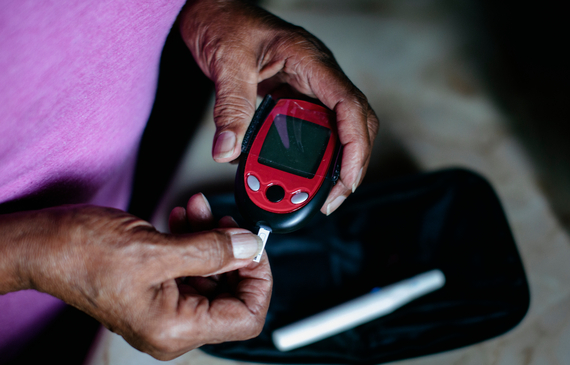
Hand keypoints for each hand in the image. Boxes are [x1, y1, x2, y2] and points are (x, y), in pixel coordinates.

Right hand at [0, 202, 268, 359]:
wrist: (44, 244)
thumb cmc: (81, 253)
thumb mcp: (156, 249)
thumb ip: (211, 250)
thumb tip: (249, 248)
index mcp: (175, 328)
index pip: (245, 317)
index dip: (258, 280)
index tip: (255, 247)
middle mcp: (172, 325)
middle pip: (230, 293)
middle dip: (233, 252)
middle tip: (229, 224)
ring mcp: (165, 306)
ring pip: (212, 273)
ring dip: (212, 238)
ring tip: (200, 211)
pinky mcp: (157, 287)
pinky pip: (190, 265)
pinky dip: (194, 239)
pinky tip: (186, 218)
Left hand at [179, 0, 378, 214]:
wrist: (212, 10)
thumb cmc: (226, 22)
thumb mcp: (227, 63)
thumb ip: (230, 107)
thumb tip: (228, 150)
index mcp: (312, 62)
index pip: (351, 107)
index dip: (356, 148)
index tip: (346, 180)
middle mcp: (317, 77)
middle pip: (353, 126)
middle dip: (349, 165)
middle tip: (330, 198)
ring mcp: (307, 88)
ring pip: (335, 131)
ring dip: (329, 164)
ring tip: (313, 192)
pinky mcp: (293, 98)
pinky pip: (310, 131)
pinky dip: (308, 155)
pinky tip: (295, 171)